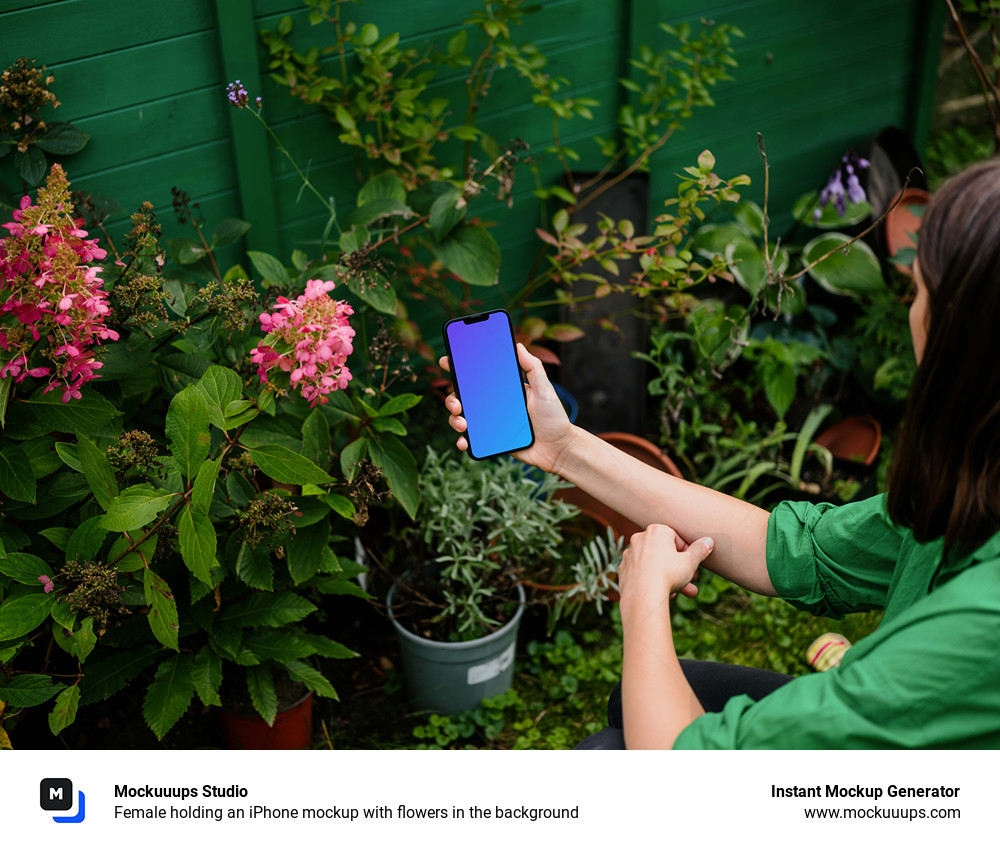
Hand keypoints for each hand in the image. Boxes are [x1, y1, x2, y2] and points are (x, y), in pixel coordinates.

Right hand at [439, 342, 574, 473]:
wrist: (559, 448)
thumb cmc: (554, 417)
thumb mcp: (545, 389)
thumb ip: (533, 367)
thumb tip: (518, 345)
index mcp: (503, 389)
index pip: (478, 376)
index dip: (460, 368)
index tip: (447, 361)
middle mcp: (493, 405)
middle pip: (463, 397)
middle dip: (452, 398)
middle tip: (456, 403)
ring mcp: (490, 423)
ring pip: (462, 417)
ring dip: (454, 419)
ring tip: (462, 423)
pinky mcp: (491, 441)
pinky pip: (471, 439)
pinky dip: (463, 440)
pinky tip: (463, 441)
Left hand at [618, 524, 713, 625]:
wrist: (642, 595)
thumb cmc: (668, 574)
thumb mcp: (690, 562)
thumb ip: (700, 550)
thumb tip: (708, 541)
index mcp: (656, 531)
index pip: (675, 537)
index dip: (686, 551)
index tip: (693, 563)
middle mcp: (639, 539)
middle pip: (665, 553)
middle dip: (681, 568)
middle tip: (693, 580)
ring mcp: (630, 554)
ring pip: (655, 565)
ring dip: (670, 577)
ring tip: (685, 592)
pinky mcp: (623, 570)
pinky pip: (643, 573)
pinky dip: (653, 581)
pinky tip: (665, 594)